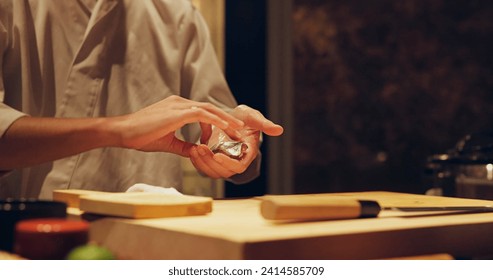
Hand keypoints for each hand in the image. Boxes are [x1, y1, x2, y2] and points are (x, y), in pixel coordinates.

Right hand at [114, 96, 243, 156]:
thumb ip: (184, 145)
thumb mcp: (168, 142)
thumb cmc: (141, 136)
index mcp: (176, 107)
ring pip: (208, 109)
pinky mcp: (177, 112)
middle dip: (226, 118)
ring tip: (237, 129)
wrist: (123, 132)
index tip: (220, 136)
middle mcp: (179, 103)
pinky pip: (202, 114)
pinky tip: (224, 128)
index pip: (202, 112)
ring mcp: (178, 106)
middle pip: (209, 108)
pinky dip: (215, 121)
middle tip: (239, 129)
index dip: (214, 123)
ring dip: (225, 119)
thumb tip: (196, 151)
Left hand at [189, 105, 283, 178]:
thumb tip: (279, 130)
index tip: (217, 155)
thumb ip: (264, 124)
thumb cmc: (245, 118)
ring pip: (212, 172)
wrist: (232, 118)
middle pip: (223, 172)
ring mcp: (223, 162)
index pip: (239, 167)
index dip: (228, 163)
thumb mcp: (253, 117)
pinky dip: (197, 162)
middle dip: (210, 163)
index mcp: (247, 154)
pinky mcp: (213, 160)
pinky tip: (191, 150)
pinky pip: (204, 168)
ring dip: (202, 163)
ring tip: (194, 149)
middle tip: (201, 149)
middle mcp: (235, 161)